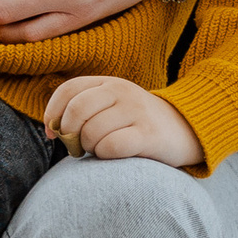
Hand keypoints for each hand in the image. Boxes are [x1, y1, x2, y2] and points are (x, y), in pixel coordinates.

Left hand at [43, 75, 203, 168]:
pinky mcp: (149, 134)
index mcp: (108, 82)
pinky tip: (113, 154)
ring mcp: (136, 111)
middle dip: (70, 134)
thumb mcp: (112, 105)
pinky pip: (111, 146)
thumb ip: (84, 109)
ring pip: (92, 131)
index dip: (53, 113)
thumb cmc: (137, 122)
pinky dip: (104, 154)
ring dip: (89, 147)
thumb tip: (51, 129)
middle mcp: (121, 92)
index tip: (53, 133)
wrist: (185, 129)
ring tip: (99, 149)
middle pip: (77, 111)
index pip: (68, 90)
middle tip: (78, 146)